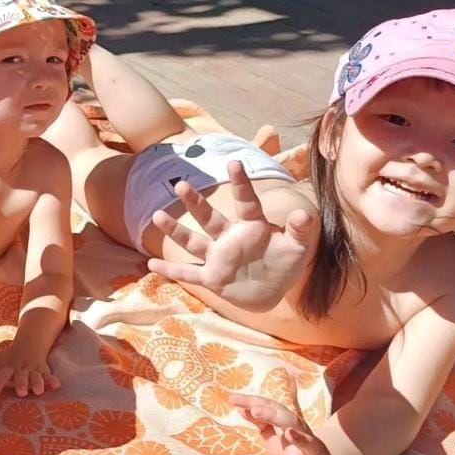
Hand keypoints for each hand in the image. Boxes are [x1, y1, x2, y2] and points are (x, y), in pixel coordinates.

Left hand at [0, 336, 60, 396]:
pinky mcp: (43, 371)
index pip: (1, 375)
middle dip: (21, 384)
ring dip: (37, 383)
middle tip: (21, 392)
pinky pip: (48, 375)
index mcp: (7, 367)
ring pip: (35, 377)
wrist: (29, 343)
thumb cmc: (8, 358)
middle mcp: (20, 369)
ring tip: (38, 390)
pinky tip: (56, 385)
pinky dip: (52, 380)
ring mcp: (33, 370)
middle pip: (21, 377)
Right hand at [146, 161, 317, 310]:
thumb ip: (300, 230)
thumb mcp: (297, 247)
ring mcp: (218, 257)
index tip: (234, 163)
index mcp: (253, 226)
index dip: (240, 184)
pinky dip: (171, 271)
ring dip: (176, 230)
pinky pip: (189, 274)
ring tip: (158, 215)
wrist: (273, 291)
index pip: (246, 202)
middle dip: (196, 203)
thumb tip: (304, 214)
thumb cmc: (283, 263)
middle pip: (210, 218)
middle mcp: (230, 238)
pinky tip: (151, 265)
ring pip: (193, 242)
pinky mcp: (212, 277)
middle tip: (181, 184)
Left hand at [229, 393, 329, 454]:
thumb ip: (260, 422)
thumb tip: (241, 408)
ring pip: (308, 443)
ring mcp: (310, 453)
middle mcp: (301, 433)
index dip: (252, 402)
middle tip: (254, 410)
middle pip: (288, 419)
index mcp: (288, 423)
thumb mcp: (273, 437)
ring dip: (299, 438)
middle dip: (271, 414)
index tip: (232, 399)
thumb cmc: (292, 452)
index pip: (269, 407)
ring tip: (289, 433)